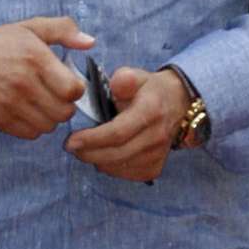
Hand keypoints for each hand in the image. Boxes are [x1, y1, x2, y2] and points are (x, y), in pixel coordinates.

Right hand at [0, 16, 93, 139]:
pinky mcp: (0, 120)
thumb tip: (90, 42)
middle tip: (54, 95)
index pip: (73, 90)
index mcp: (36, 58)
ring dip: (49, 117)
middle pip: (64, 112)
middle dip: (64, 105)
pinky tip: (26, 111)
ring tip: (40, 103)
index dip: (75, 89)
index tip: (67, 83)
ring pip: (49, 126)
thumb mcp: (32, 27)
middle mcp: (24, 83)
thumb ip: (64, 30)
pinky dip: (33, 126)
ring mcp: (11, 104)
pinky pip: (30, 134)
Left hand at [65, 67, 190, 181]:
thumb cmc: (149, 89)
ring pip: (119, 167)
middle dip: (88, 153)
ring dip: (97, 160)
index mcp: (150, 111)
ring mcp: (158, 155)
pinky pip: (126, 174)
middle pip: (116, 154)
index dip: (92, 139)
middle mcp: (156, 137)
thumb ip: (125, 78)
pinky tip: (103, 155)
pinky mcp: (155, 167)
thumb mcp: (137, 75)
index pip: (118, 133)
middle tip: (71, 146)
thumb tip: (115, 86)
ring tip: (85, 148)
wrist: (177, 103)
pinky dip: (110, 167)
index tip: (71, 140)